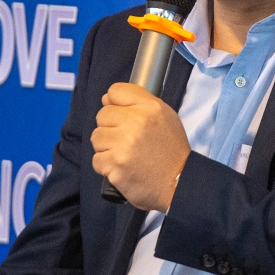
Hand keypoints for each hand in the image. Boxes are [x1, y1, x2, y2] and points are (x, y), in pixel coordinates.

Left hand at [90, 83, 190, 211]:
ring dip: (106, 148)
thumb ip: (139, 103)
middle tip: (127, 141)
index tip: (121, 115)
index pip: (115, 91)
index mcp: (150, 108)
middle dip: (111, 128)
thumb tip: (106, 99)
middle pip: (102, 115)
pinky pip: (97, 160)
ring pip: (96, 137)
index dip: (115, 104)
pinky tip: (122, 167)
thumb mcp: (165, 117)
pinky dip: (107, 166)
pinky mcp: (115, 165)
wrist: (178, 183)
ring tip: (125, 155)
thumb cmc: (170, 151)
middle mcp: (136, 122)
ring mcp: (124, 144)